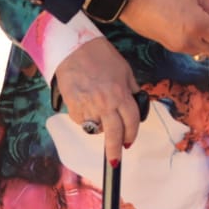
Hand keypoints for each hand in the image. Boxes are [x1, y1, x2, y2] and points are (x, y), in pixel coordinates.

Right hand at [54, 38, 141, 164]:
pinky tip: (84, 103)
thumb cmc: (101, 56)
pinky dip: (84, 117)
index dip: (132, 134)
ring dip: (99, 126)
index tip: (129, 142)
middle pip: (114, 134)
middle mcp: (106, 102)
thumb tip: (136, 104)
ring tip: (97, 111)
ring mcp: (88, 105)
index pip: (132, 121)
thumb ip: (131, 89)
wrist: (74, 48)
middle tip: (115, 161)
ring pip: (96, 128)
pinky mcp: (73, 106)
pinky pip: (81, 121)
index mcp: (121, 93)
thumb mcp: (124, 70)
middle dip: (115, 151)